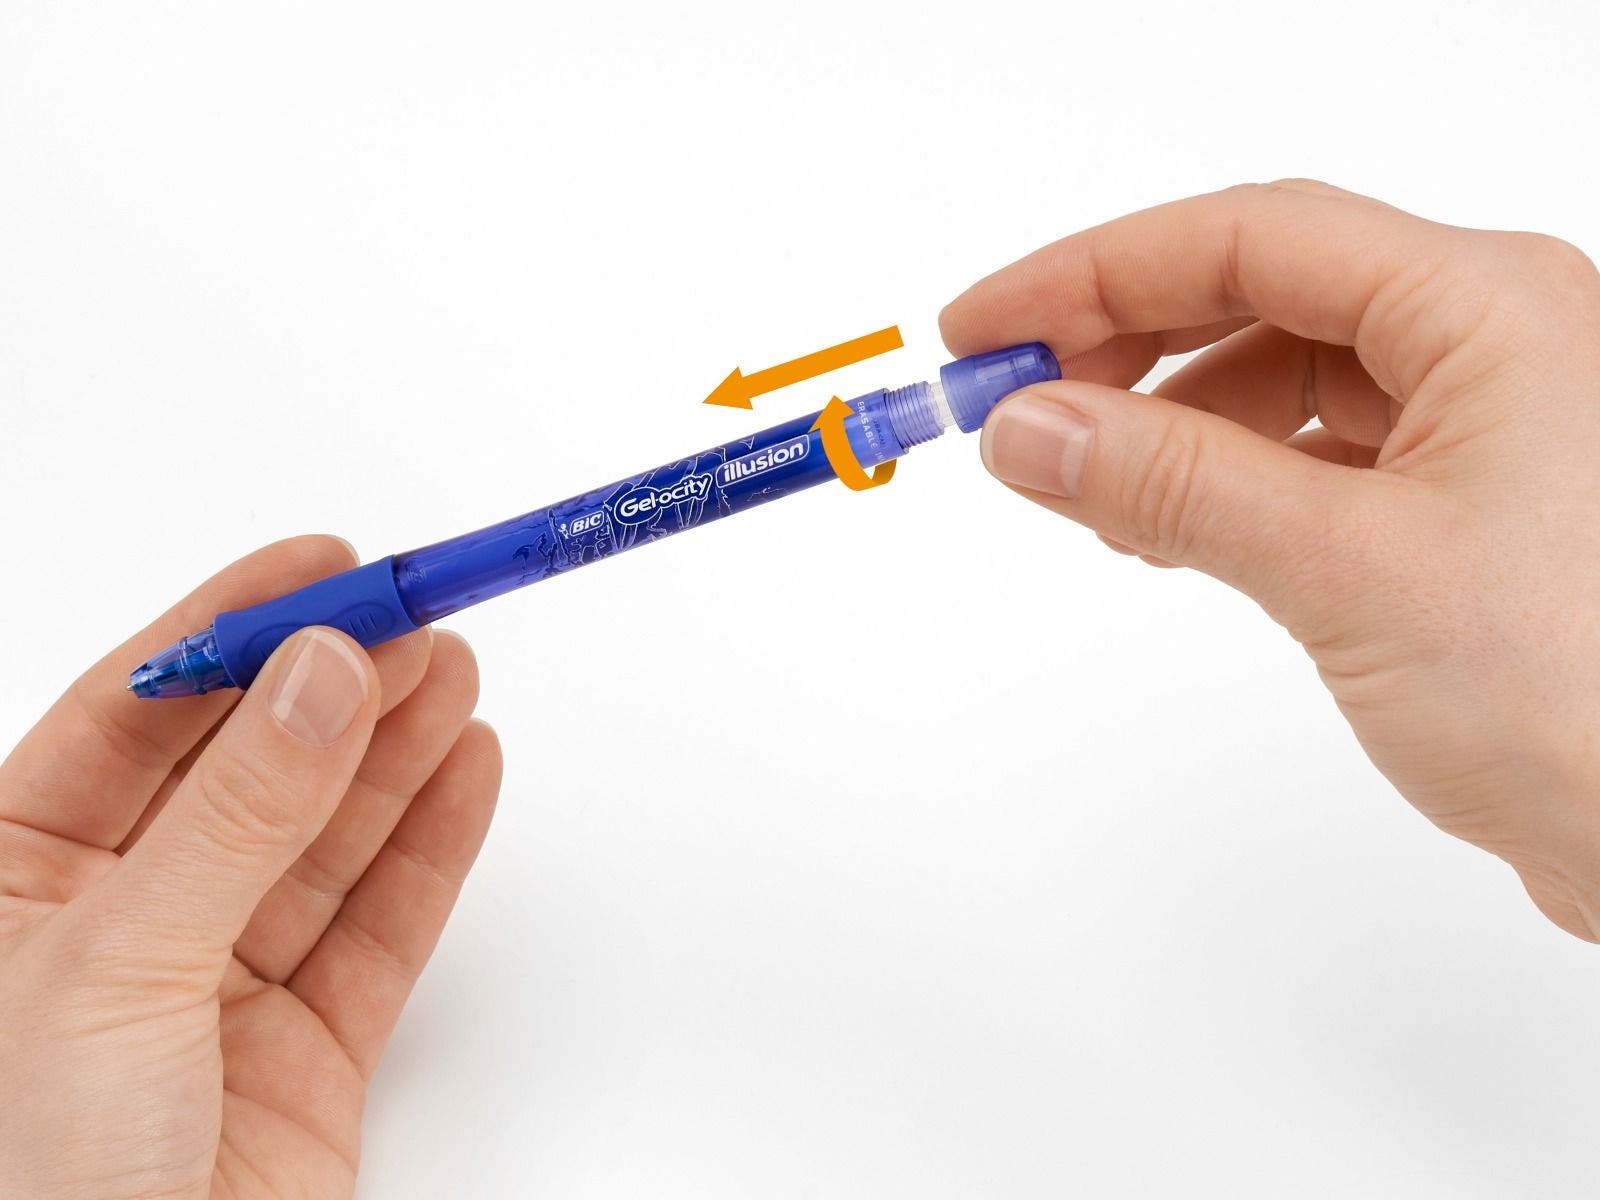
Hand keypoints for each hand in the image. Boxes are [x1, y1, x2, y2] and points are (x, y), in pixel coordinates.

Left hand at [0, 537, 500, 1197]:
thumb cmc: (31, 1190)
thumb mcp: (116, 970)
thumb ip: (236, 817)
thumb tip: (321, 674)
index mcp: (6, 887)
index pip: (128, 721)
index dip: (228, 631)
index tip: (324, 566)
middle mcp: (115, 925)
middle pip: (243, 769)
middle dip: (333, 688)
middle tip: (419, 614)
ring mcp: (217, 986)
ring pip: (323, 839)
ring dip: (394, 752)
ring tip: (456, 672)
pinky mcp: (309, 1049)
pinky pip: (381, 926)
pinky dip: (433, 847)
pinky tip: (468, 770)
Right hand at [942, 180, 1599, 939]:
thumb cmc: (1591, 697)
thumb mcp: (1345, 569)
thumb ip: (1172, 482)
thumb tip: (1029, 428)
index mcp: (1488, 307)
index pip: (1248, 239)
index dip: (1094, 273)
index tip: (984, 329)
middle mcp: (1493, 342)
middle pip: (1263, 290)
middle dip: (1123, 342)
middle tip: (1012, 400)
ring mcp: (1486, 423)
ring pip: (1285, 374)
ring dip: (1169, 418)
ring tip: (1083, 484)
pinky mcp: (1468, 505)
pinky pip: (1316, 452)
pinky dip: (1227, 478)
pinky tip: (1170, 529)